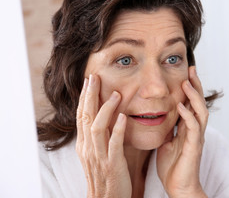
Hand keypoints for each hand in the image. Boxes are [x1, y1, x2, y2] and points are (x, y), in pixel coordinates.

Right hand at [76, 74, 130, 197]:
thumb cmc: (105, 176)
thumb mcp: (97, 154)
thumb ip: (99, 136)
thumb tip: (106, 117)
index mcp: (84, 145)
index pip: (81, 116)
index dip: (84, 98)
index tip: (89, 81)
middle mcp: (88, 148)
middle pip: (86, 117)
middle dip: (90, 96)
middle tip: (94, 77)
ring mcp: (99, 156)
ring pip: (97, 127)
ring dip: (106, 109)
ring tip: (115, 94)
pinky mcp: (112, 163)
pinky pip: (114, 143)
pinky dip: (117, 129)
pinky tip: (123, 117)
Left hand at [157, 66, 207, 197]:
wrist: (178, 187)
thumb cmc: (173, 166)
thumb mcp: (167, 141)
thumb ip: (168, 128)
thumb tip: (159, 115)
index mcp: (188, 127)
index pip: (192, 103)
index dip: (190, 88)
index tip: (185, 72)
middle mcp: (195, 130)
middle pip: (200, 103)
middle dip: (196, 85)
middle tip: (191, 69)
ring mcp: (196, 138)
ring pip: (200, 112)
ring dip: (194, 97)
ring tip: (187, 83)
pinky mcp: (193, 147)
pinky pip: (193, 129)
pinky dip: (188, 116)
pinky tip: (181, 107)